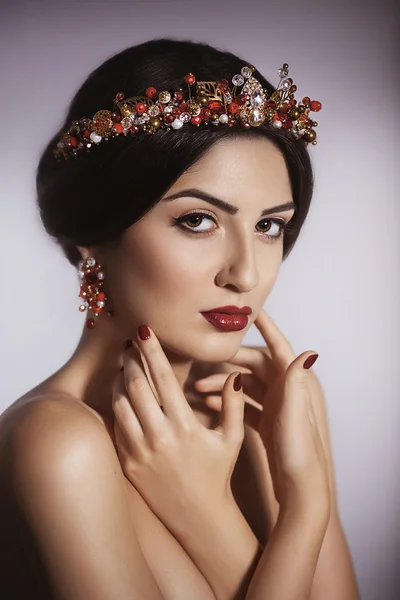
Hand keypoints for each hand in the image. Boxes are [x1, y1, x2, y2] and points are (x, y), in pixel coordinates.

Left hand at [111, 326, 244, 529]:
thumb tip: (236, 376)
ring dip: (120, 380)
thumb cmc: (217, 473)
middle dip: (131, 358)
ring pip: (120, 403)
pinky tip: (122, 393)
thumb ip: (234, 405)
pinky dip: (117, 405)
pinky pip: (117, 425)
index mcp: (185, 426)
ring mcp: (140, 451)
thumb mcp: (232, 438)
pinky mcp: (128, 462)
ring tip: (125, 365)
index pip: (163, 378)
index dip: (152, 350)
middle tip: (130, 342)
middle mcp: (159, 437)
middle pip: (136, 385)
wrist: (198, 515)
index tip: (144, 330)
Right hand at [194, 308, 329, 516]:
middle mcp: (286, 391)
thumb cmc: (298, 452)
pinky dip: (227, 403)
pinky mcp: (267, 423)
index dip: (266, 327)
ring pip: (244, 386)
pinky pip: (243, 405)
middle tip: (203, 362)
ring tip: (197, 390)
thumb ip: (296, 382)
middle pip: (253, 366)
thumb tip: (309, 351)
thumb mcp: (293, 414)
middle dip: (228, 363)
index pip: (278, 347)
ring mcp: (276, 407)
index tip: (252, 311)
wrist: (299, 489)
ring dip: (223, 385)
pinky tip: (208, 407)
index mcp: (293, 384)